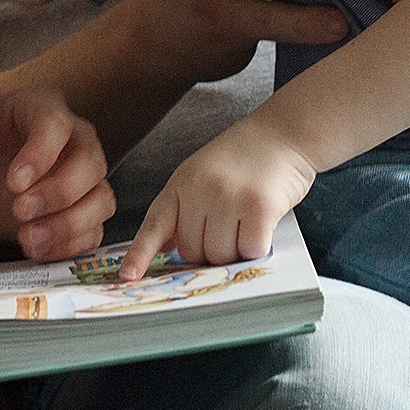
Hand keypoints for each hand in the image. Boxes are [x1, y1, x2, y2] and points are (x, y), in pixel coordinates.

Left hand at [0, 84, 113, 260]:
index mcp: (40, 107)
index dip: (41, 154)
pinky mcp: (78, 211)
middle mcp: (72, 138)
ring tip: (27, 239)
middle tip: (19, 211)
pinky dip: (70, 245)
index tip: (13, 183)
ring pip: (101, 200)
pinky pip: (93, 230)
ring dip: (70, 224)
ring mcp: (80, 177)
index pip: (56, 124)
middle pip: (91, 162)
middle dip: (60, 192)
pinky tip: (36, 250)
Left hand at [120, 119, 315, 280]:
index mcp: (181, 183)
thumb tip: (167, 248)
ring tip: (245, 221)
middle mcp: (199, 190)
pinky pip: (249, 251)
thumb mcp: (201, 174)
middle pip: (192, 252)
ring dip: (235, 251)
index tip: (127, 276)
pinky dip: (257, 247)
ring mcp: (228, 198)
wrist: (282, 132)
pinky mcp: (258, 207)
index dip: (140, 254)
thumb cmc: (244, 159)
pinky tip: (262, 224)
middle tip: (228, 224)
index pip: (154, 225)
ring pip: (220, 256)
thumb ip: (184, 207)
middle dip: (209, 250)